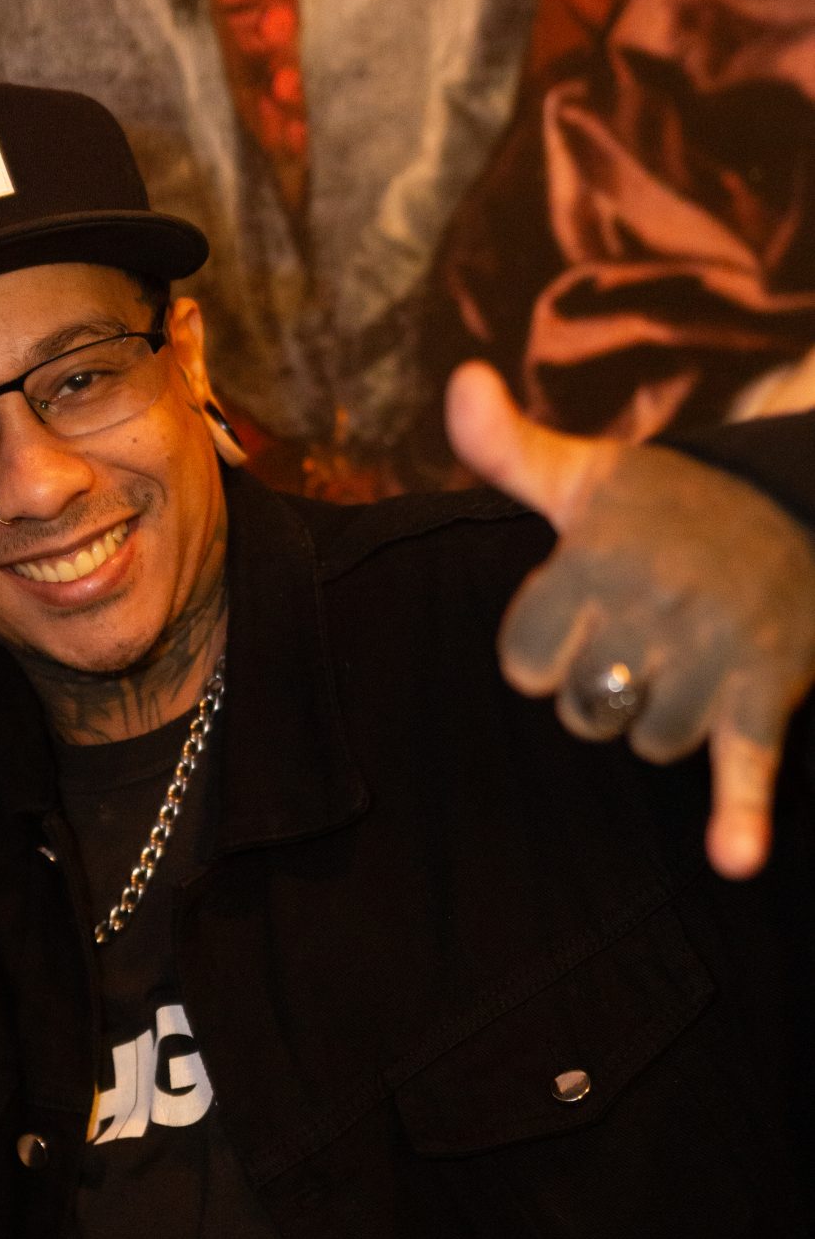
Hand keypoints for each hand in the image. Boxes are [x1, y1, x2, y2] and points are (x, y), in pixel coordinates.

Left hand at [446, 362, 814, 877]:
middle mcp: (652, 604)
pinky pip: (744, 766)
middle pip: (580, 711)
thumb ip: (509, 447)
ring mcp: (712, 652)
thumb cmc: (669, 507)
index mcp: (595, 558)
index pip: (521, 663)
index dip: (546, 648)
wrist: (801, 511)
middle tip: (644, 634)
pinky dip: (740, 817)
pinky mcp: (764, 693)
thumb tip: (458, 381)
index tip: (584, 609)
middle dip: (602, 686)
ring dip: (659, 718)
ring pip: (644, 741)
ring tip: (690, 657)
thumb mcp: (587, 474)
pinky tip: (733, 858)